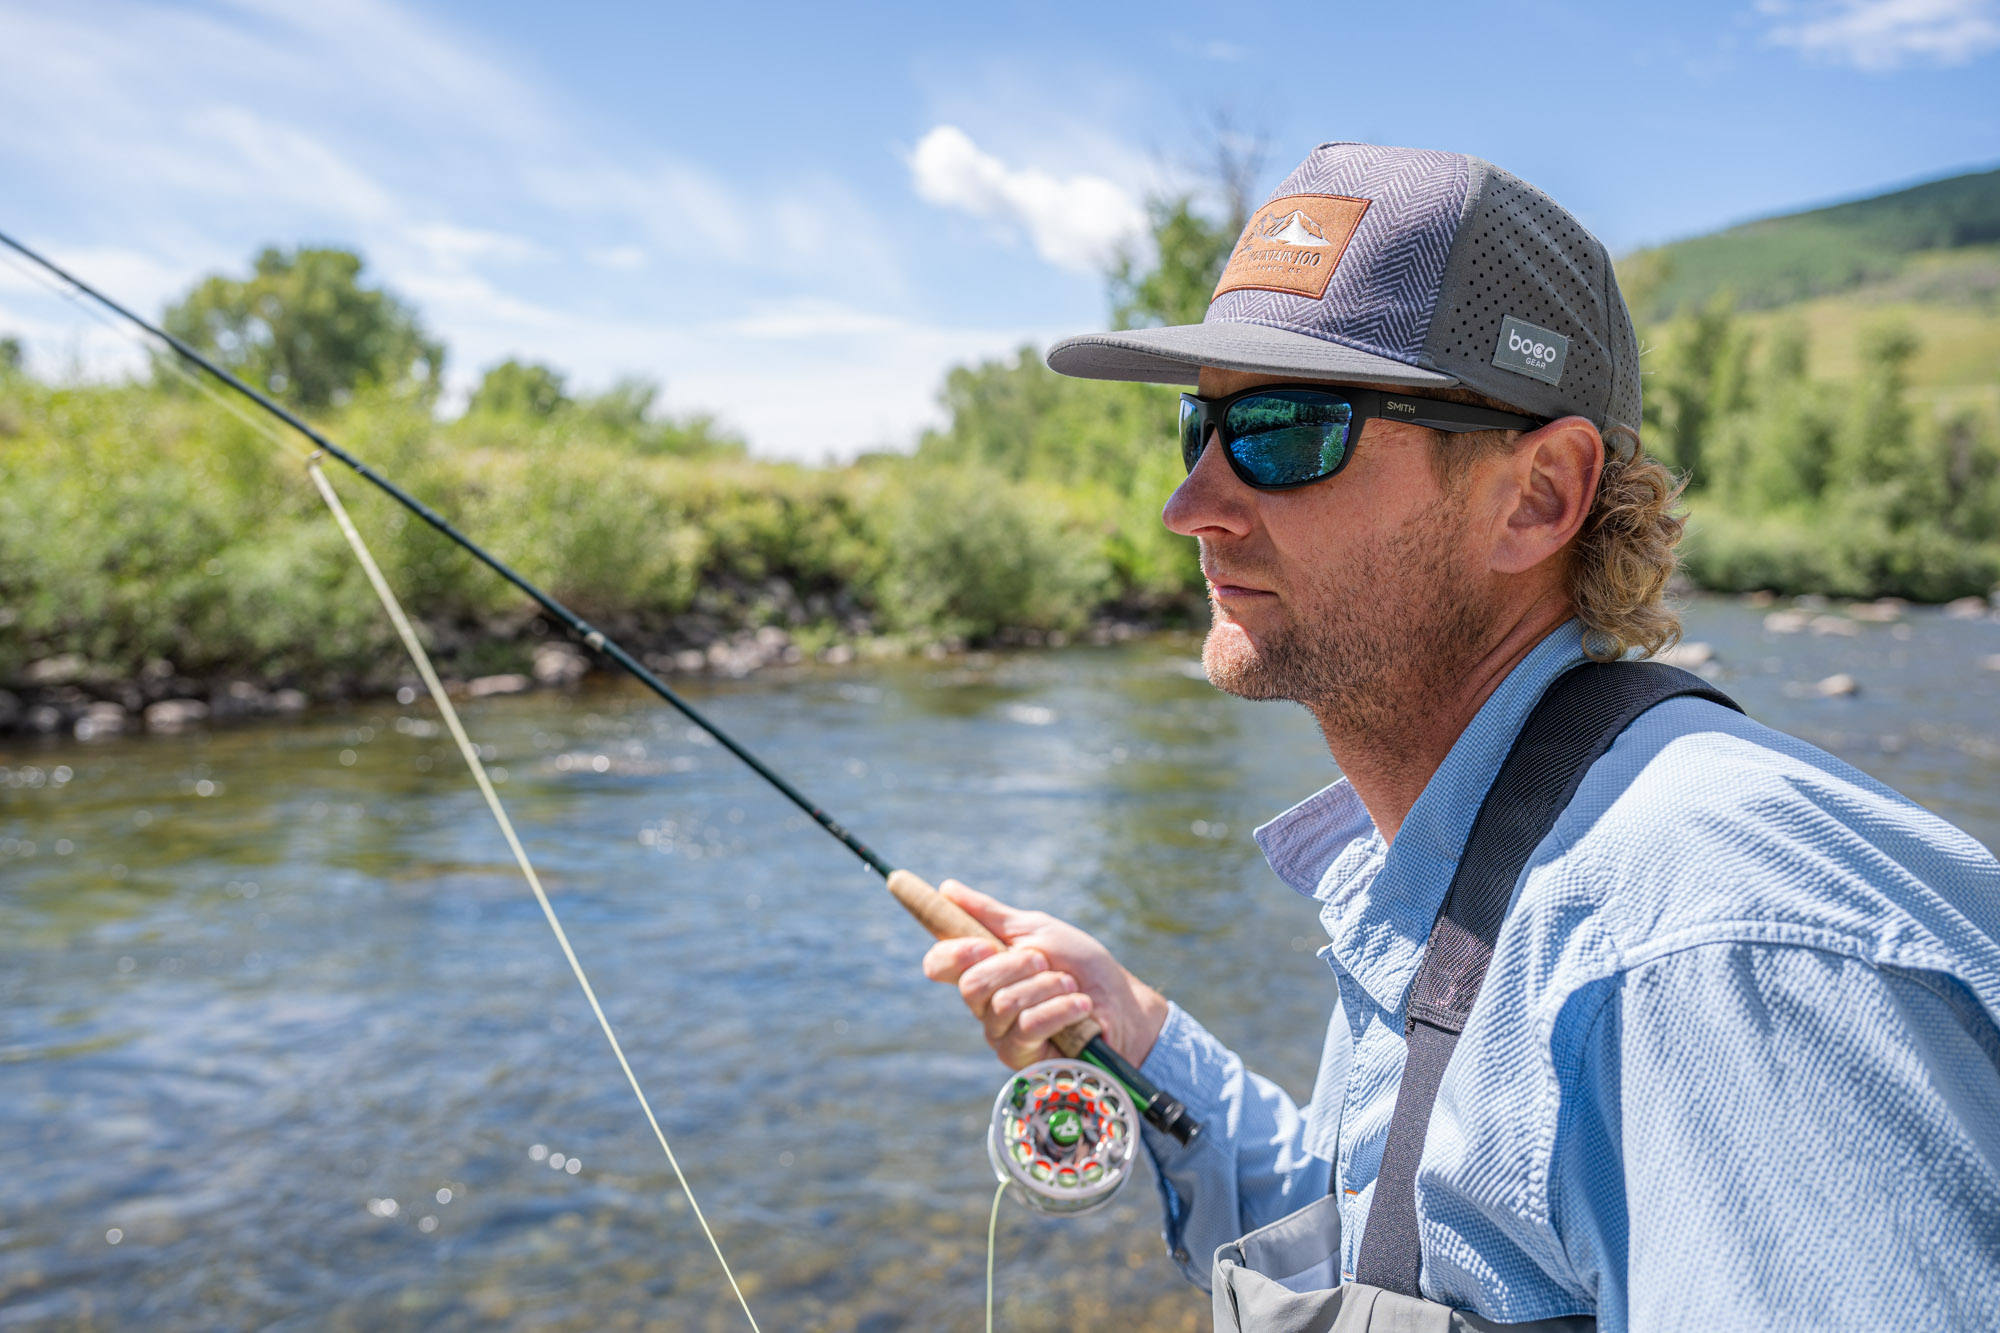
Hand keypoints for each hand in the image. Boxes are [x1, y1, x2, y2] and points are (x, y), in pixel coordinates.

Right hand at [920, 880, 1169, 1070]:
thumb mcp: (1038, 930)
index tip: (985, 945)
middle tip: (1045, 961)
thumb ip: (990, 914)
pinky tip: (1080, 1006)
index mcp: (983, 967)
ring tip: (1071, 984)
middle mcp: (984, 1003)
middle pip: (972, 984)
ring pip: (1003, 1004)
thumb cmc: (1082, 966)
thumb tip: (947, 888)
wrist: (1122, 1004)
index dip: (952, 954)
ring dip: (1046, 986)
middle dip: (1017, 966)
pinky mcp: (1022, 1056)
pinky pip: (1027, 1027)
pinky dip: (1060, 1008)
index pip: (939, 964)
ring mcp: (1000, 1032)